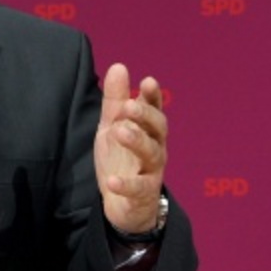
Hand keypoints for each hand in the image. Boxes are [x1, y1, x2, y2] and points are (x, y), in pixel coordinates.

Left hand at [94, 63, 166, 233]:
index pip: (154, 108)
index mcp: (148, 129)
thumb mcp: (113, 126)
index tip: (148, 81)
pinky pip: (138, 188)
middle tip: (129, 105)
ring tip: (119, 132)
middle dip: (145, 115)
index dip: (153, 96)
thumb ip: (115, 100)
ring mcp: (152, 170)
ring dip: (137, 141)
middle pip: (158, 128)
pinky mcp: (144, 194)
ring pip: (151, 153)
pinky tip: (112, 181)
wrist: (124, 204)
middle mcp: (156, 146)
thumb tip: (119, 66)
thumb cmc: (122, 158)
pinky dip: (125, 184)